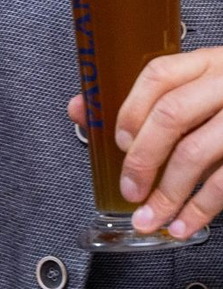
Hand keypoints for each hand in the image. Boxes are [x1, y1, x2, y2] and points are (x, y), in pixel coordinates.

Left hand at [66, 48, 222, 238]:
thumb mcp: (198, 87)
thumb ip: (143, 98)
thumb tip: (81, 109)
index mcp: (208, 63)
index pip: (158, 75)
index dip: (131, 109)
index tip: (116, 140)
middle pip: (171, 116)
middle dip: (142, 157)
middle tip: (128, 188)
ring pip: (197, 153)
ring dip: (167, 193)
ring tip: (149, 218)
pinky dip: (199, 209)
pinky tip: (182, 224)